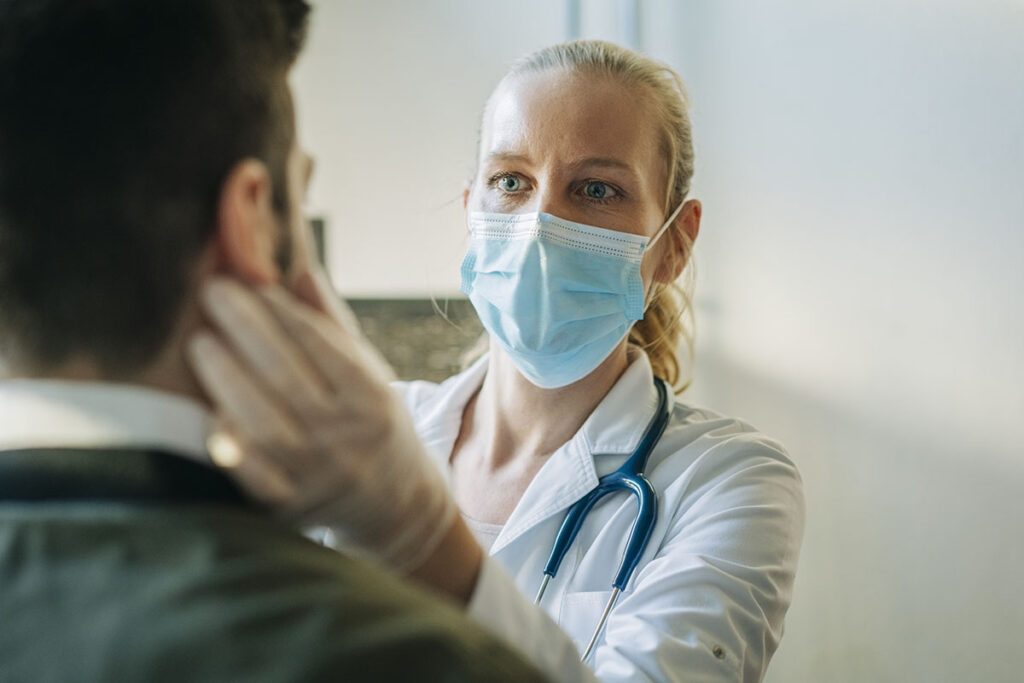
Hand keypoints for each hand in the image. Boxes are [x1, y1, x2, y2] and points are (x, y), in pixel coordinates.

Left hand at [186, 270, 457, 572]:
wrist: (394, 503)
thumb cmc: (369, 421)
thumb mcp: (367, 371)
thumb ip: (329, 323)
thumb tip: (295, 268)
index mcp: (370, 397)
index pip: (322, 345)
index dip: (282, 310)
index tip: (248, 280)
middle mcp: (346, 436)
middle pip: (287, 376)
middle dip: (246, 328)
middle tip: (212, 291)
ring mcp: (316, 474)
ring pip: (264, 424)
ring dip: (227, 379)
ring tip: (200, 342)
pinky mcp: (288, 507)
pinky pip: (251, 476)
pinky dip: (229, 443)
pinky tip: (208, 410)